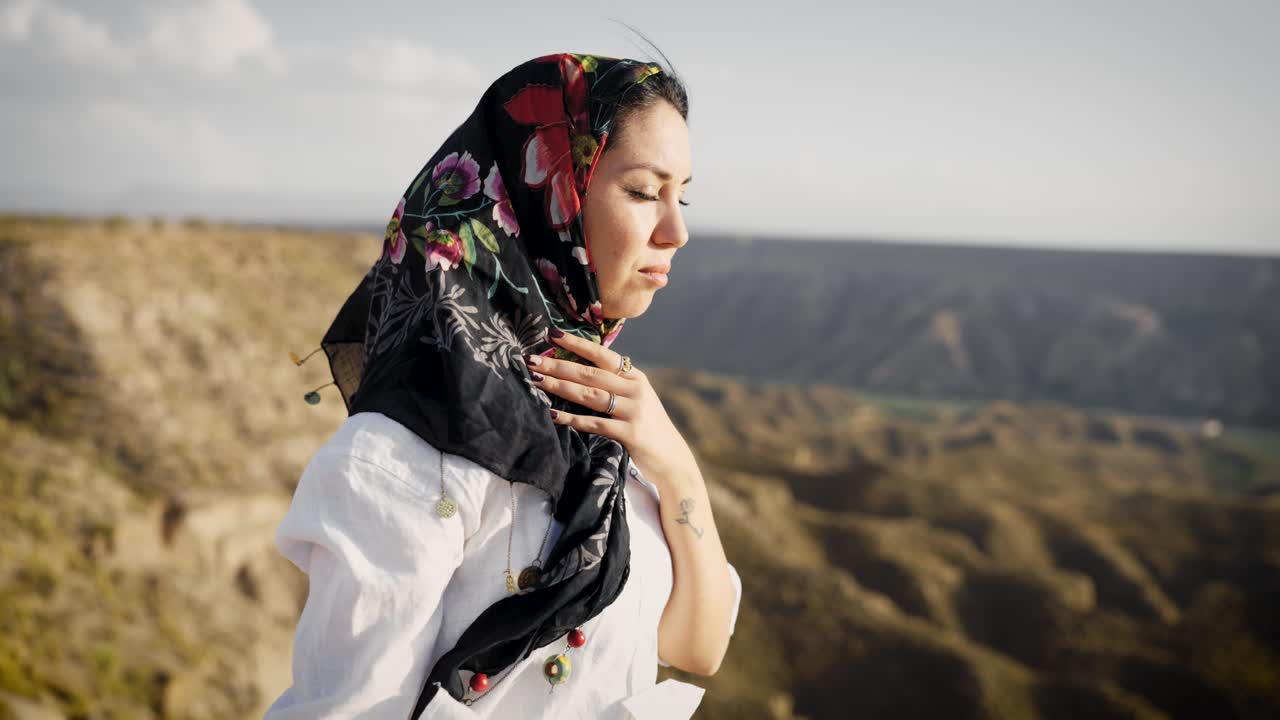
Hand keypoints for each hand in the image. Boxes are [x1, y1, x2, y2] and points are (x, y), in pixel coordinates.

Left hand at [522, 328, 697, 485]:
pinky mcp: (631, 434)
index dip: (576, 344)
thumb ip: (615, 384)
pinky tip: (553, 415)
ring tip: (536, 381)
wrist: (671, 460)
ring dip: (560, 387)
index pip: (602, 354)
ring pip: (590, 395)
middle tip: (531, 359)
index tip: (551, 333)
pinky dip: (572, 419)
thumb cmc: (647, 427)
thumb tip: (577, 368)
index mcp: (635, 377)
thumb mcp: (636, 399)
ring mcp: (634, 411)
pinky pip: (595, 424)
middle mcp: (636, 390)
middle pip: (590, 374)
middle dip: (558, 365)